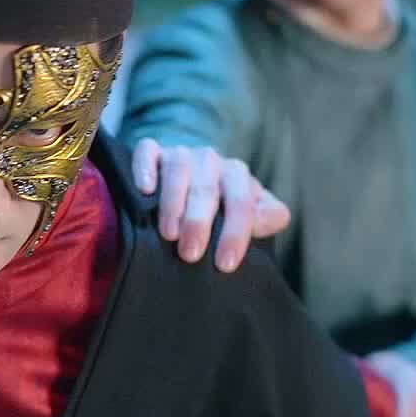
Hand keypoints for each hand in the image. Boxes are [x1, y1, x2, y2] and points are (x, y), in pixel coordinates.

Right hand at [130, 138, 290, 270]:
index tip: (225, 264)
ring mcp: (180, 154)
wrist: (191, 173)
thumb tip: (270, 220)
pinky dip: (145, 168)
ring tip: (169, 234)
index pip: (241, 203)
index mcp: (236, 175)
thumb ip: (267, 215)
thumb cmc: (221, 202)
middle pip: (207, 190)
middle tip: (190, 254)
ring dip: (172, 203)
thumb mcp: (249, 209)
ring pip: (178, 170)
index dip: (235, 233)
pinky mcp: (153, 151)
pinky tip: (145, 190)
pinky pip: (147, 152)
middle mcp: (210, 160)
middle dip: (199, 223)